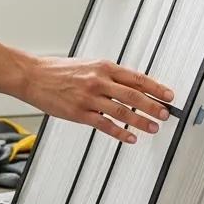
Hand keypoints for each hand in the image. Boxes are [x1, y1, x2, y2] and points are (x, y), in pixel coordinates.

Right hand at [22, 57, 173, 143]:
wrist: (33, 76)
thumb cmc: (59, 70)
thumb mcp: (88, 65)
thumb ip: (109, 75)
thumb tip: (132, 85)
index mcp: (103, 66)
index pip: (137, 78)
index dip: (156, 87)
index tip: (169, 95)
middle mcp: (98, 81)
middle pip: (133, 95)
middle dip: (153, 106)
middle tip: (166, 114)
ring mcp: (89, 98)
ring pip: (122, 111)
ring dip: (141, 121)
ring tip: (154, 128)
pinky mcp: (79, 113)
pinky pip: (105, 125)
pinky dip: (120, 132)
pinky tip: (131, 137)